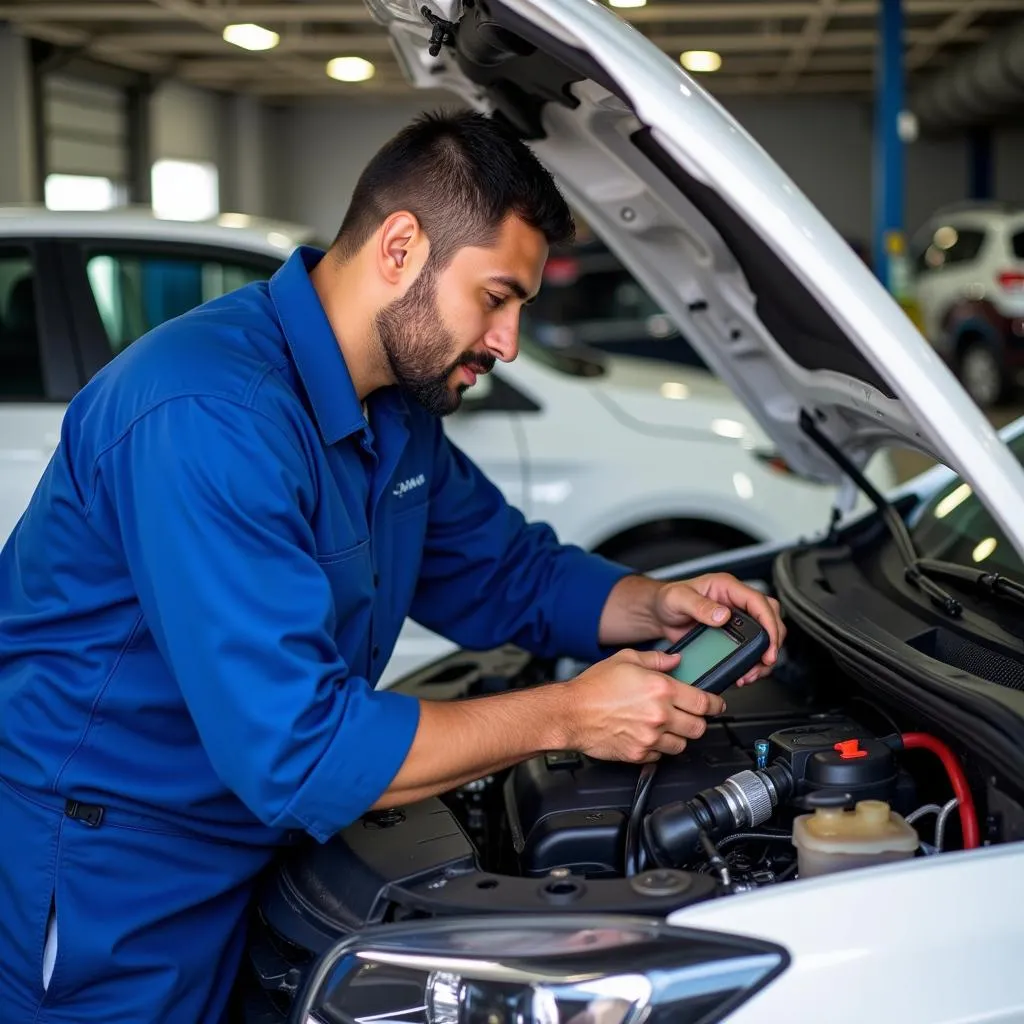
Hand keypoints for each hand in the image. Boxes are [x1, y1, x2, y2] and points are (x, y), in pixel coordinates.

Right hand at [563, 648, 725, 762]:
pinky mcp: (639, 754)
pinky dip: (658, 749)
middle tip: (690, 716)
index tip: (716, 705)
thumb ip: (657, 659)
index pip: (704, 702)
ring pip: (682, 745)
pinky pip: (660, 757)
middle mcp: (660, 715)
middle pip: (699, 727)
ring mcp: (650, 738)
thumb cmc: (593, 687)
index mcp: (661, 689)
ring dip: (678, 737)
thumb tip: (676, 660)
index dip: (715, 704)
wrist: (570, 712)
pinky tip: (648, 736)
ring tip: (666, 727)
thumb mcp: (626, 659)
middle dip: (698, 721)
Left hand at [653, 573, 785, 685]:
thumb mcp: (679, 598)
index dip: (769, 623)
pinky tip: (743, 673)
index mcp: (727, 587)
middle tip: (765, 662)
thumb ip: (699, 606)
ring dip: (763, 656)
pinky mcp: (733, 635)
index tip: (769, 645)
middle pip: (770, 619)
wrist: (659, 614)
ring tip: (751, 673)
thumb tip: (723, 615)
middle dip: (772, 643)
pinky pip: (751, 648)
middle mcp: (736, 602)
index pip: (759, 602)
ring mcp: (736, 619)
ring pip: (765, 636)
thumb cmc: (667, 599)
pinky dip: (751, 662)